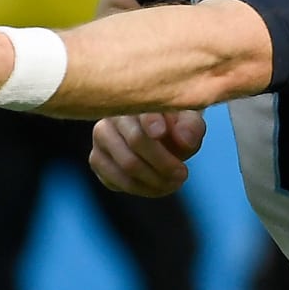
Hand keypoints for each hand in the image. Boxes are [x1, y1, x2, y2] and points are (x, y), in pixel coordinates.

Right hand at [90, 111, 205, 197]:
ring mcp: (101, 138)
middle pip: (136, 141)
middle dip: (164, 164)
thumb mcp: (190, 122)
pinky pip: (114, 181)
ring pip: (126, 165)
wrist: (157, 135)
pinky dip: (140, 189)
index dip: (151, 121)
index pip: (140, 109)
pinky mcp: (96, 159)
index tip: (162, 134)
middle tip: (183, 175)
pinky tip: (156, 187)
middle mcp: (112, 116)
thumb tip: (184, 141)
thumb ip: (191, 128)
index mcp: (135, 100)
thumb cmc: (174, 125)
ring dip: (154, 181)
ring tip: (173, 184)